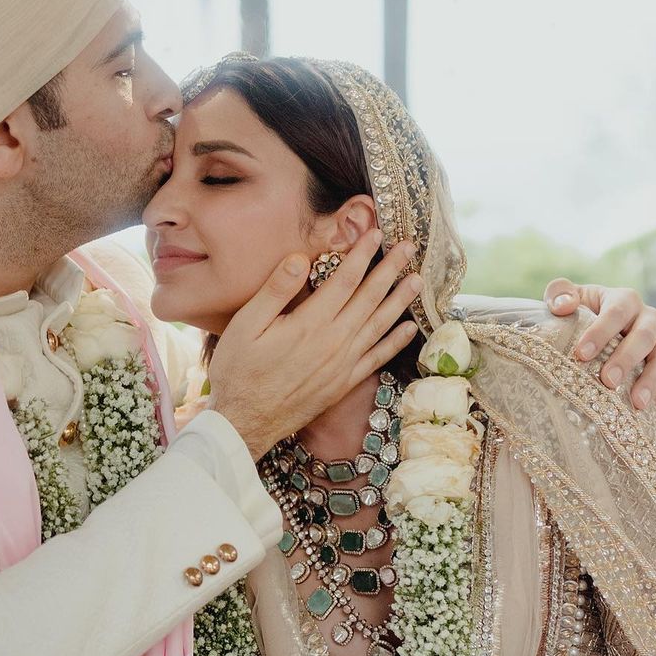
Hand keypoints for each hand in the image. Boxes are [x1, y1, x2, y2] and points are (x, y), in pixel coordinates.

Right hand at [210, 231, 421, 459]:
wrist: (245, 422)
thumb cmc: (238, 372)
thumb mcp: (246, 325)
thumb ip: (276, 291)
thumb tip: (301, 258)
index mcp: (310, 324)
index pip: (345, 281)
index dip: (362, 255)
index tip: (375, 233)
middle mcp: (334, 342)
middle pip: (370, 298)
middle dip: (390, 269)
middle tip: (410, 247)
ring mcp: (343, 365)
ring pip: (380, 325)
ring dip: (400, 300)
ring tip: (417, 279)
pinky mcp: (344, 383)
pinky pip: (378, 357)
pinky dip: (396, 341)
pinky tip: (410, 328)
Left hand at [546, 279, 655, 413]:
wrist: (598, 321)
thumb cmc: (580, 311)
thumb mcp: (566, 297)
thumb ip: (560, 293)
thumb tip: (563, 305)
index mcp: (624, 300)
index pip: (615, 313)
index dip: (600, 332)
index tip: (582, 354)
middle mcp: (647, 317)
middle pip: (643, 336)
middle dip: (626, 359)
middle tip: (608, 381)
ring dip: (652, 380)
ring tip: (638, 403)